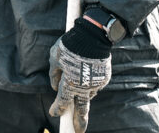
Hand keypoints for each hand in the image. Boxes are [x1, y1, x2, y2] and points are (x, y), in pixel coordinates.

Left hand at [48, 18, 112, 132]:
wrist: (93, 36)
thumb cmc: (70, 45)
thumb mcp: (55, 57)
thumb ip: (54, 74)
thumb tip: (55, 85)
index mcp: (70, 83)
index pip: (62, 101)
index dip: (57, 108)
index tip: (54, 113)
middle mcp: (84, 87)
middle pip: (82, 109)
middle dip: (80, 122)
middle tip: (79, 132)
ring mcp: (96, 84)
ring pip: (88, 95)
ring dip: (83, 96)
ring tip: (79, 91)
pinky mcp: (105, 78)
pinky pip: (95, 85)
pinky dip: (89, 84)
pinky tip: (85, 76)